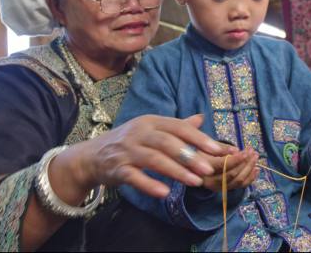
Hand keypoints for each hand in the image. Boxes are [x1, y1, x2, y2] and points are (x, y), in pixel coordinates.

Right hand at [75, 114, 234, 197]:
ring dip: (176, 171)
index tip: (218, 149)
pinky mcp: (116, 169)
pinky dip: (149, 184)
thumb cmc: (130, 142)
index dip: (199, 138)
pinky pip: (134, 177)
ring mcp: (126, 150)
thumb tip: (201, 118)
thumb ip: (176, 126)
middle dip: (190, 156)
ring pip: (154, 159)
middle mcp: (139, 133)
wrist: (92, 155)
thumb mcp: (151, 129)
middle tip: (209, 169)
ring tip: (196, 182)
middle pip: (167, 142)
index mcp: (151, 121)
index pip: (178, 127)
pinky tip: (165, 193)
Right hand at [202, 147, 258, 192]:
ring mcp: (218, 187)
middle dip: (245, 162)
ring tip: (255, 158)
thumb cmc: (204, 153)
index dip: (236, 159)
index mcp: (204, 168)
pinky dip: (250, 178)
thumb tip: (236, 151)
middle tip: (253, 152)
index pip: (223, 165)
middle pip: (232, 174)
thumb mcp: (208, 146)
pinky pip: (240, 186)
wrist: (196, 167)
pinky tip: (256, 169)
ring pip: (238, 181)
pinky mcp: (225, 190)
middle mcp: (211, 181)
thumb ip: (221, 148)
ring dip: (249, 169)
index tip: (247, 151)